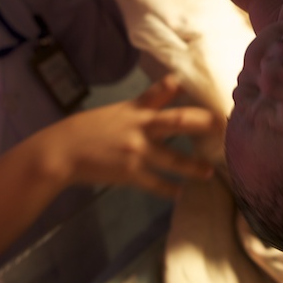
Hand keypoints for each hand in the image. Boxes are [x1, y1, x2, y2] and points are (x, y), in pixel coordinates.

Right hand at [51, 75, 219, 197]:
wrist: (60, 152)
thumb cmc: (85, 131)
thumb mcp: (115, 112)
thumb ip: (142, 104)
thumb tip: (170, 89)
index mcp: (134, 109)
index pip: (161, 92)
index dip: (181, 88)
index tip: (204, 89)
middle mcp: (139, 126)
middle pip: (178, 121)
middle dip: (203, 124)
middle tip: (223, 127)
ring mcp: (135, 150)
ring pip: (173, 159)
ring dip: (193, 167)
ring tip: (209, 172)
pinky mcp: (129, 173)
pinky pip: (155, 183)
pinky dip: (169, 190)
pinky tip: (180, 194)